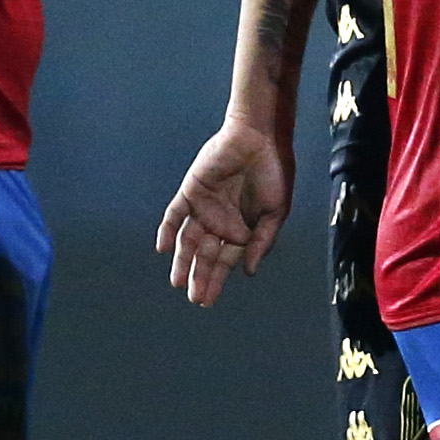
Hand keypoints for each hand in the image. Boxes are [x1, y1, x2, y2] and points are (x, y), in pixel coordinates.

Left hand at [157, 119, 292, 305]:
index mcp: (241, 227)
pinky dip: (168, 230)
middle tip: (196, 298)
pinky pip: (175, 214)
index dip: (217, 279)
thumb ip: (261, 241)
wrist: (260, 138)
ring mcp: (204, 207)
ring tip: (178, 282)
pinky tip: (164, 248)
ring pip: (188, 240)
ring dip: (183, 260)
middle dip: (201, 276)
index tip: (208, 300)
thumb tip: (248, 271)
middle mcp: (220, 220)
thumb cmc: (274, 171)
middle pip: (206, 254)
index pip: (225, 260)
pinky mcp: (191, 191)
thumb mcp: (275, 211)